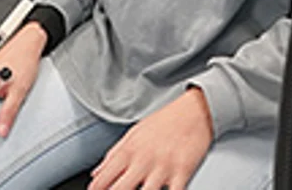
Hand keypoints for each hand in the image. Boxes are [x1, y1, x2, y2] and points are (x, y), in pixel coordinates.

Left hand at [88, 86, 214, 189]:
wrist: (195, 110)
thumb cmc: (165, 121)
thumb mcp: (134, 133)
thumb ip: (113, 155)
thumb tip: (96, 173)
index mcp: (129, 150)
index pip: (103, 178)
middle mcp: (144, 160)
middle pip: (120, 189)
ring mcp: (163, 167)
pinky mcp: (183, 171)